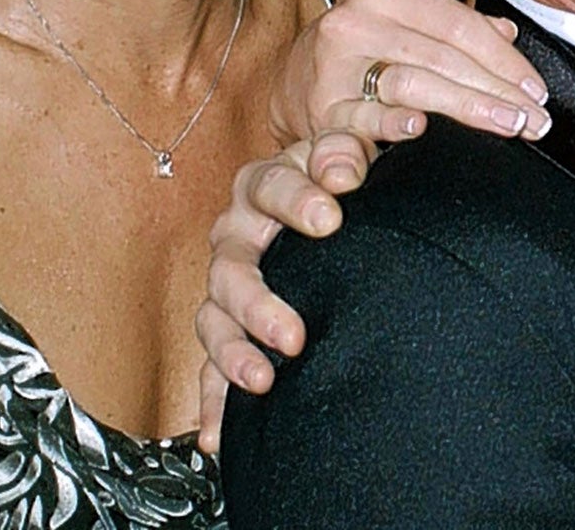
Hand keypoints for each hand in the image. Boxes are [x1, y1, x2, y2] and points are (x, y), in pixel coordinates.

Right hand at [193, 134, 372, 451]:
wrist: (343, 214)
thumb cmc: (349, 176)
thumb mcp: (356, 149)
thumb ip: (361, 139)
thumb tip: (360, 155)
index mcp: (266, 183)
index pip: (270, 185)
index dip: (298, 198)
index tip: (333, 215)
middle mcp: (238, 233)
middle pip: (231, 263)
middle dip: (259, 297)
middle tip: (294, 331)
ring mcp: (230, 283)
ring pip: (215, 317)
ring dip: (235, 351)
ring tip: (264, 378)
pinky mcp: (232, 330)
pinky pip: (212, 368)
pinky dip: (215, 402)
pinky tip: (218, 436)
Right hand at [268, 0, 550, 155]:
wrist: (289, 86)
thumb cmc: (358, 56)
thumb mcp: (404, 29)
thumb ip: (454, 29)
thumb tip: (508, 34)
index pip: (459, 23)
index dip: (504, 59)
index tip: (536, 90)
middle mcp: (356, 22)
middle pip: (444, 55)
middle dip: (498, 89)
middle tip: (536, 119)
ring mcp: (334, 66)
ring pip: (414, 82)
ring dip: (469, 107)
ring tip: (509, 125)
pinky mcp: (319, 110)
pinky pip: (363, 116)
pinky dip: (392, 122)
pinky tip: (421, 128)